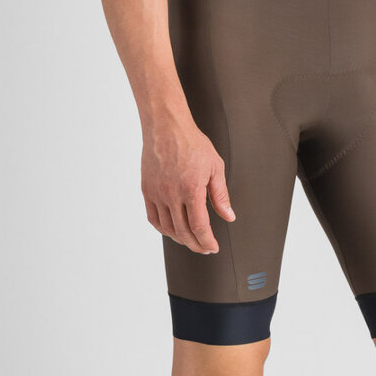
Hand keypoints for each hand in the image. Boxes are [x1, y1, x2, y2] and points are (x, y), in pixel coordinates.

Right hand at [141, 116, 234, 253]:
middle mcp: (172, 195)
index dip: (207, 241)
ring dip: (180, 239)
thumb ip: (221, 195)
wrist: (167, 127)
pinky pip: (153, 218)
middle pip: (183, 232)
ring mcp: (157, 194)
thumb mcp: (215, 166)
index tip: (212, 247)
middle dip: (196, 244)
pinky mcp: (147, 190)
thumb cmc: (192, 143)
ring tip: (190, 240)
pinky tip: (171, 230)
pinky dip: (163, 229)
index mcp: (191, 189)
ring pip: (167, 228)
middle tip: (204, 247)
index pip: (199, 227)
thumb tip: (228, 216)